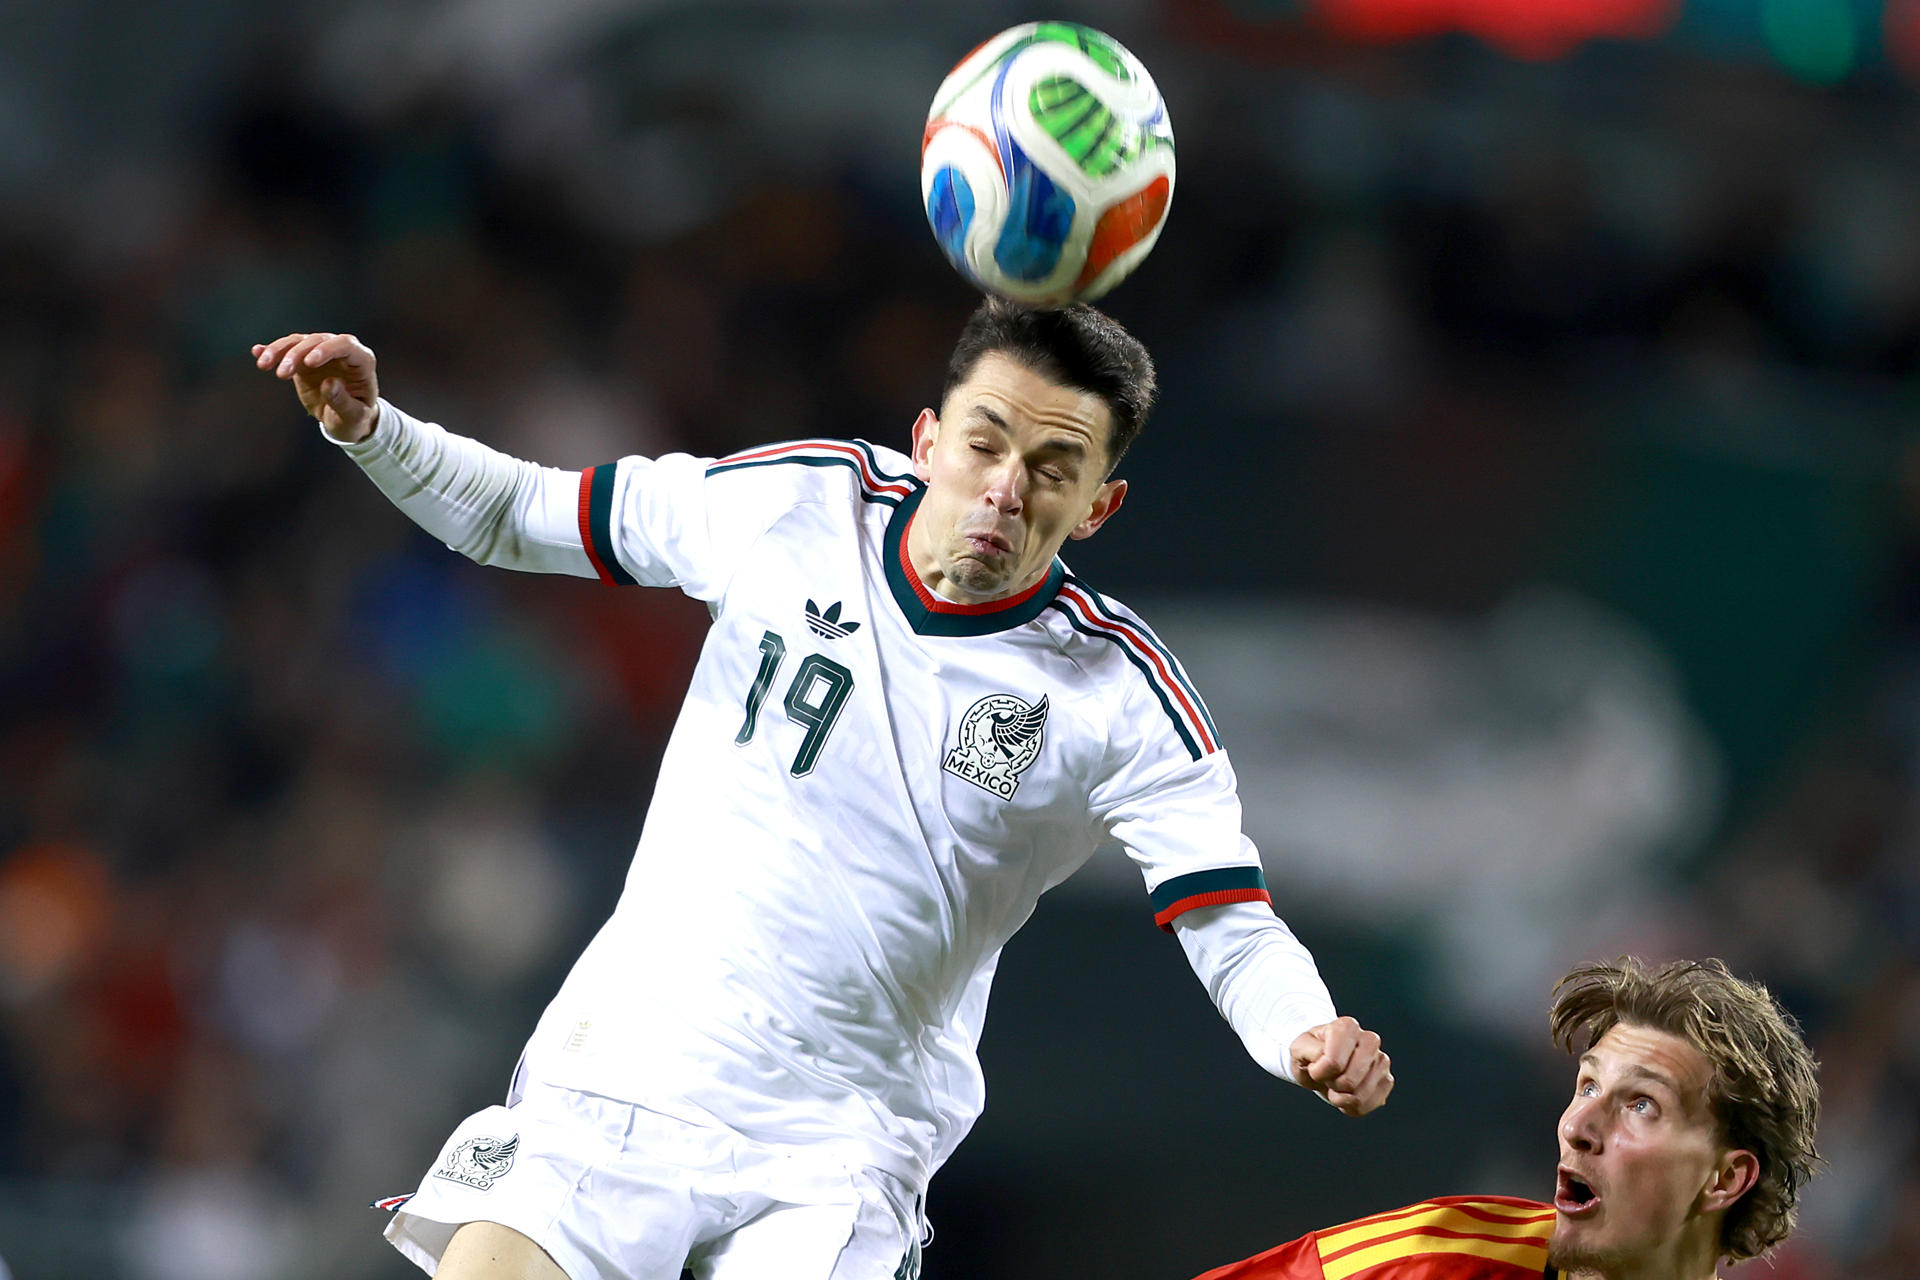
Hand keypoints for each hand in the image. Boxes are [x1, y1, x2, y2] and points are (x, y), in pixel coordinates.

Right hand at [252, 332, 380, 442]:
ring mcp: (321, 353)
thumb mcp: (353, 417)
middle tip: (281, 374)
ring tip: (264, 365)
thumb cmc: (355, 418)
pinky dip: (272, 350)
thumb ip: (343, 401)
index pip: (345, 344)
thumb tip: (329, 383)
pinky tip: (257, 352)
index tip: (309, 362)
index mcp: (361, 361)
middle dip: (297, 353)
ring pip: (298, 341)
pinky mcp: (303, 360)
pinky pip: (287, 350)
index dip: (327, 349)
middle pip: (317, 341)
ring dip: (279, 350)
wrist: (345, 420)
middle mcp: (341, 352)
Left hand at [1290, 1016, 1392, 1116]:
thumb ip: (1308, 1050)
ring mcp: (1381, 1061)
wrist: (1322, 1062)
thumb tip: (1331, 1061)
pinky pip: (1367, 1106)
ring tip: (1337, 1082)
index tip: (1314, 1065)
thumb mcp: (1299, 1048)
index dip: (1318, 1072)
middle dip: (1331, 1084)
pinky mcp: (1387, 1081)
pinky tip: (1347, 1092)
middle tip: (1327, 1075)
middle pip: (1348, 1081)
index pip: (1333, 1063)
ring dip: (1340, 1097)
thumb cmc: (1312, 1052)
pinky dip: (1351, 1106)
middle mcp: (1370, 1040)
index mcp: (1348, 1027)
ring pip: (1359, 1097)